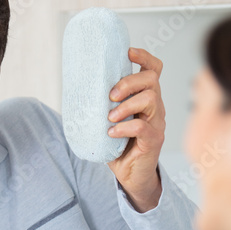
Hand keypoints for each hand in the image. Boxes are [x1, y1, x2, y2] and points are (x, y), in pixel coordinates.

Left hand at [107, 47, 165, 210]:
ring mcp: (157, 124)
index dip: (143, 56)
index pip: (154, 69)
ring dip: (126, 105)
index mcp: (147, 98)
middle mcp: (156, 108)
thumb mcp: (110, 120)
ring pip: (150, 99)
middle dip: (128, 82)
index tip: (128, 52)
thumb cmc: (120, 147)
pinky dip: (124, 128)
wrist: (132, 177)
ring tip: (110, 117)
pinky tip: (112, 133)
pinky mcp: (154, 141)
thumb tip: (74, 87)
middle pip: (151, 79)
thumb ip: (101, 105)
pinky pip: (142, 128)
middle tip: (110, 96)